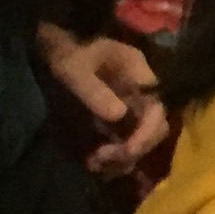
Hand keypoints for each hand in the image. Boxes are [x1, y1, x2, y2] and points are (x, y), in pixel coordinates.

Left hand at [38, 23, 168, 174]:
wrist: (56, 51)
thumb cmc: (67, 55)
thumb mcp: (75, 69)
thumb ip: (95, 91)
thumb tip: (119, 115)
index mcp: (139, 76)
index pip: (158, 109)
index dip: (147, 133)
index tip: (127, 150)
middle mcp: (141, 95)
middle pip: (155, 130)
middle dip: (134, 149)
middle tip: (103, 157)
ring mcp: (130, 109)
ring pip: (141, 142)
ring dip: (122, 158)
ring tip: (94, 162)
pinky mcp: (117, 122)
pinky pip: (124, 145)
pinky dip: (113, 159)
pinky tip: (93, 162)